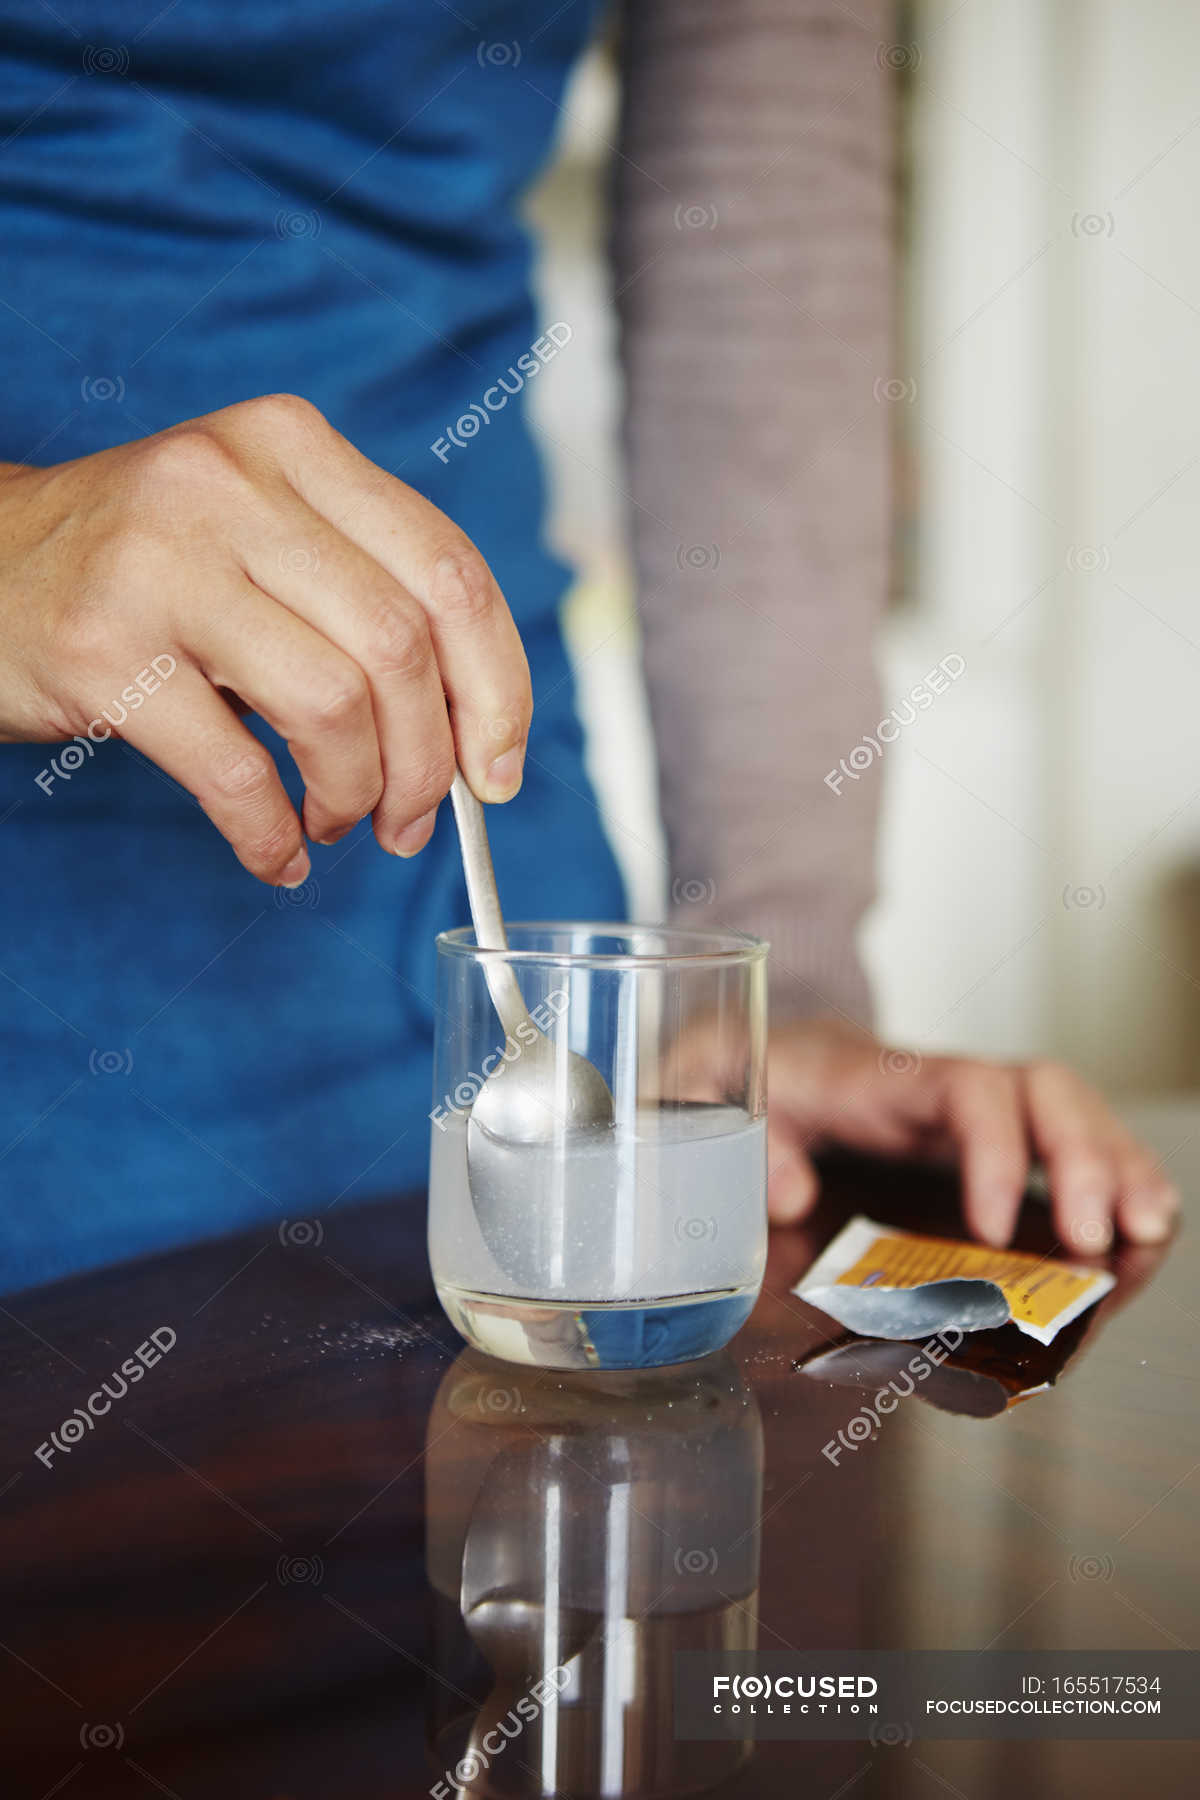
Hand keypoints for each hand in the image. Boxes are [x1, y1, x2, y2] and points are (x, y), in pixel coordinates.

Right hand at [0, 395, 530, 883]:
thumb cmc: (145, 568)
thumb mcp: (258, 531)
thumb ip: (363, 595)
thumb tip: (475, 738)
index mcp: (293, 445)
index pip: (449, 572)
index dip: (496, 688)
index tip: (495, 768)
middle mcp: (231, 483)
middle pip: (401, 647)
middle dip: (426, 763)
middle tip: (409, 821)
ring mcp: (161, 560)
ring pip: (333, 706)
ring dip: (353, 797)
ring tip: (334, 824)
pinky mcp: (102, 647)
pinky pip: (235, 771)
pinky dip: (272, 834)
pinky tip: (275, 853)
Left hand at [760, 1018, 1178, 1250]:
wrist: (772, 1056)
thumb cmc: (756, 1077)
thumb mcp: (719, 1091)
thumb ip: (747, 1140)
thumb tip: (790, 1198)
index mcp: (883, 1076)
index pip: (962, 1090)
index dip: (991, 1151)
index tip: (990, 1229)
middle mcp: (946, 1086)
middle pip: (1041, 1092)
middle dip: (1082, 1159)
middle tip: (1094, 1240)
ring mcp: (981, 1112)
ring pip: (1071, 1114)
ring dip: (1118, 1170)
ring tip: (1147, 1233)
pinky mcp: (997, 1144)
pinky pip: (1071, 1148)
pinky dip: (1115, 1184)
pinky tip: (1140, 1235)